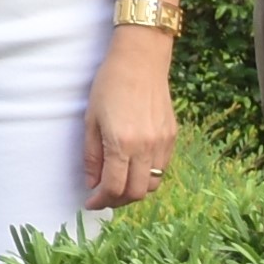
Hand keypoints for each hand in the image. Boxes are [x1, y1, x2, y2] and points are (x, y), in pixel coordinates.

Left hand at [82, 38, 177, 207]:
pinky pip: (162, 168)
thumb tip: (92, 183)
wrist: (141, 61)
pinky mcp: (172, 137)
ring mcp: (162, 143)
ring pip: (152, 184)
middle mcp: (146, 148)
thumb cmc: (109, 85)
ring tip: (118, 184)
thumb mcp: (91, 119)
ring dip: (134, 191)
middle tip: (103, 197)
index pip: (113, 187)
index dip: (100, 201)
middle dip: (117, 201)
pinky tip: (134, 168)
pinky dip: (147, 175)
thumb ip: (92, 155)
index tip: (90, 203)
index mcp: (121, 143)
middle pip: (136, 193)